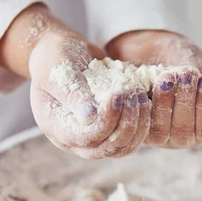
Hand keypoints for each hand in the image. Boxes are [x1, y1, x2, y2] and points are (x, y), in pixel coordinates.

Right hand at [0, 4, 150, 158]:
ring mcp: (94, 135)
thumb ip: (73, 94)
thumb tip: (89, 117)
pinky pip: (131, 136)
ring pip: (123, 147)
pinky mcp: (110, 128)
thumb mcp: (59, 71)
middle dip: (127, 125)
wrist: (63, 52)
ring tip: (140, 96)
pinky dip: (142, 121)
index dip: (106, 121)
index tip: (118, 95)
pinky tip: (145, 98)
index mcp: (57, 128)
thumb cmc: (55, 56)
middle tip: (135, 96)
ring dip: (138, 125)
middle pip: (107, 149)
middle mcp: (75, 138)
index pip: (87, 138)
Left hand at [106, 30, 201, 147]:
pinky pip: (142, 123)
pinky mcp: (137, 126)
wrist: (151, 44)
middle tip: (188, 75)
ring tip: (168, 78)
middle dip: (187, 102)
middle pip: (185, 132)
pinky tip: (151, 85)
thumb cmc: (185, 60)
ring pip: (162, 130)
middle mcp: (182, 135)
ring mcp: (158, 134)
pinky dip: (148, 104)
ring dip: (166, 104)